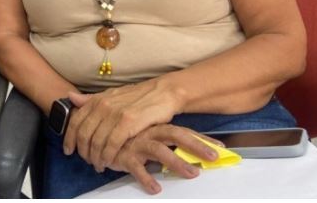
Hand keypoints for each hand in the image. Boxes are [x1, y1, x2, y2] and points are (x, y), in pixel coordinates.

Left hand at [63, 79, 181, 170]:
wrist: (162, 92)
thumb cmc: (138, 97)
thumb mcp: (111, 95)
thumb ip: (91, 100)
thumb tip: (70, 98)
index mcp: (96, 100)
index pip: (75, 122)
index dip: (69, 139)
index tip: (68, 151)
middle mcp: (102, 106)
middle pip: (84, 134)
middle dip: (83, 152)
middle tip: (87, 161)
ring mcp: (115, 113)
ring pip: (97, 141)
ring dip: (96, 157)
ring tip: (98, 165)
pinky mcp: (128, 122)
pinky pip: (112, 144)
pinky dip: (108, 156)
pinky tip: (109, 161)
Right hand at [105, 124, 219, 193]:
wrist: (96, 136)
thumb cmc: (125, 139)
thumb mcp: (146, 138)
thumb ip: (164, 143)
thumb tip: (184, 151)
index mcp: (156, 128)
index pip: (183, 132)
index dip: (201, 139)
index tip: (220, 148)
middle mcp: (149, 133)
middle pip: (176, 135)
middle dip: (196, 145)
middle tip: (213, 157)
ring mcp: (137, 143)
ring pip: (159, 151)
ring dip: (177, 162)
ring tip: (191, 174)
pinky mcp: (124, 155)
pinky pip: (136, 168)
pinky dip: (146, 178)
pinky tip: (155, 188)